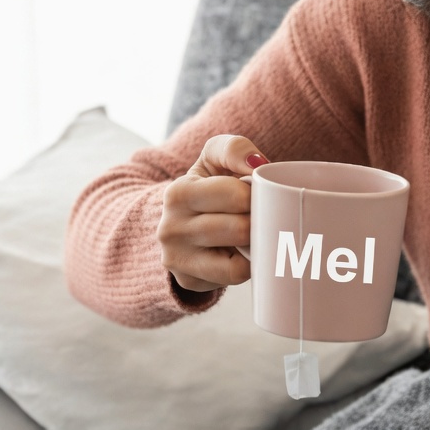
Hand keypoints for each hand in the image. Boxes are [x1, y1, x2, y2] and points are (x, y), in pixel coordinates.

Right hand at [157, 134, 268, 291]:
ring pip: (238, 260)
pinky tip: (240, 252)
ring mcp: (177, 259)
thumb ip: (235, 149)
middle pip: (240, 229)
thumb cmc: (207, 186)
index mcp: (178, 193)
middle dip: (258, 221)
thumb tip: (257, 165)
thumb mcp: (214, 158)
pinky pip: (235, 277)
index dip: (257, 194)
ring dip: (254, 245)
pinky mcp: (188, 280)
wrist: (179, 220)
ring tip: (250, 231)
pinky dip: (246, 265)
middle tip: (257, 214)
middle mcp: (170, 228)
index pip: (237, 196)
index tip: (255, 193)